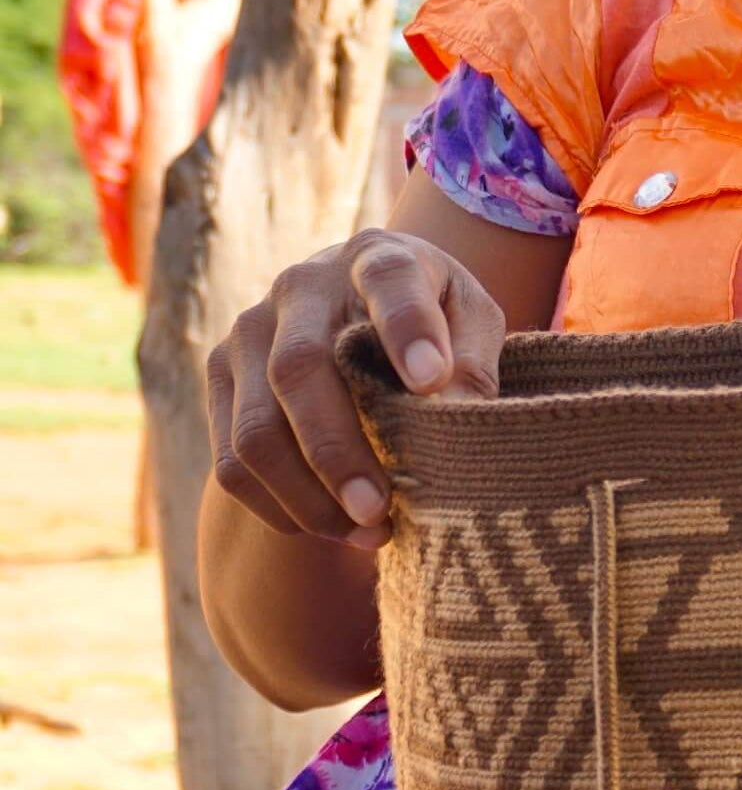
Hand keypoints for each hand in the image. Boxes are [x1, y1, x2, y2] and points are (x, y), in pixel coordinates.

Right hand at [206, 229, 504, 548]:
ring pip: (254, 430)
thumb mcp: (471, 320)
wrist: (359, 302)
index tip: (432, 380)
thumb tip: (457, 412)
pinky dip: (279, 507)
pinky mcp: (220, 376)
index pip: (388, 283)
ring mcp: (249, 331)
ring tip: (368, 531)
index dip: (407, 329)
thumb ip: (473, 359)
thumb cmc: (432, 317)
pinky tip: (331, 527)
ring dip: (307, 496)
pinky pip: (231, 460)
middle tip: (380, 509)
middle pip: (298, 372)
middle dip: (337, 452)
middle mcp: (302, 287)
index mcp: (377, 258)